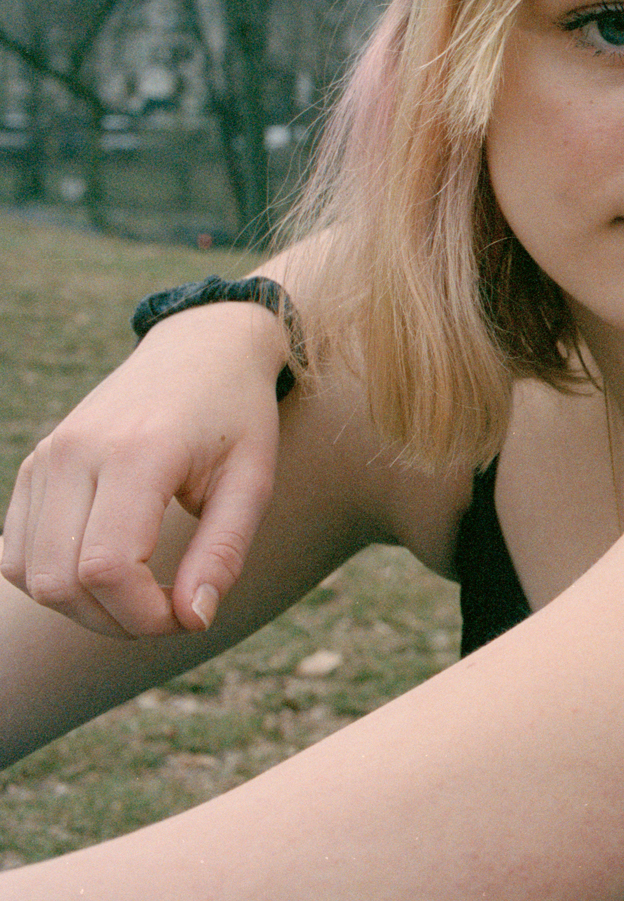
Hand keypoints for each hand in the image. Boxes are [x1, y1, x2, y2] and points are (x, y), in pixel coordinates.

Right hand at [1, 301, 288, 636]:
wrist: (202, 349)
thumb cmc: (238, 416)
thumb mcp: (252, 481)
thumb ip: (224, 552)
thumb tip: (193, 620)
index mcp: (137, 452)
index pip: (107, 568)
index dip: (143, 616)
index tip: (188, 617)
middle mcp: (76, 453)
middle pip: (60, 582)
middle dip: (115, 620)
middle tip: (171, 612)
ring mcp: (46, 457)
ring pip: (29, 574)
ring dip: (82, 608)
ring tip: (142, 595)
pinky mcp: (35, 466)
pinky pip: (17, 552)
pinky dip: (55, 580)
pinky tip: (109, 572)